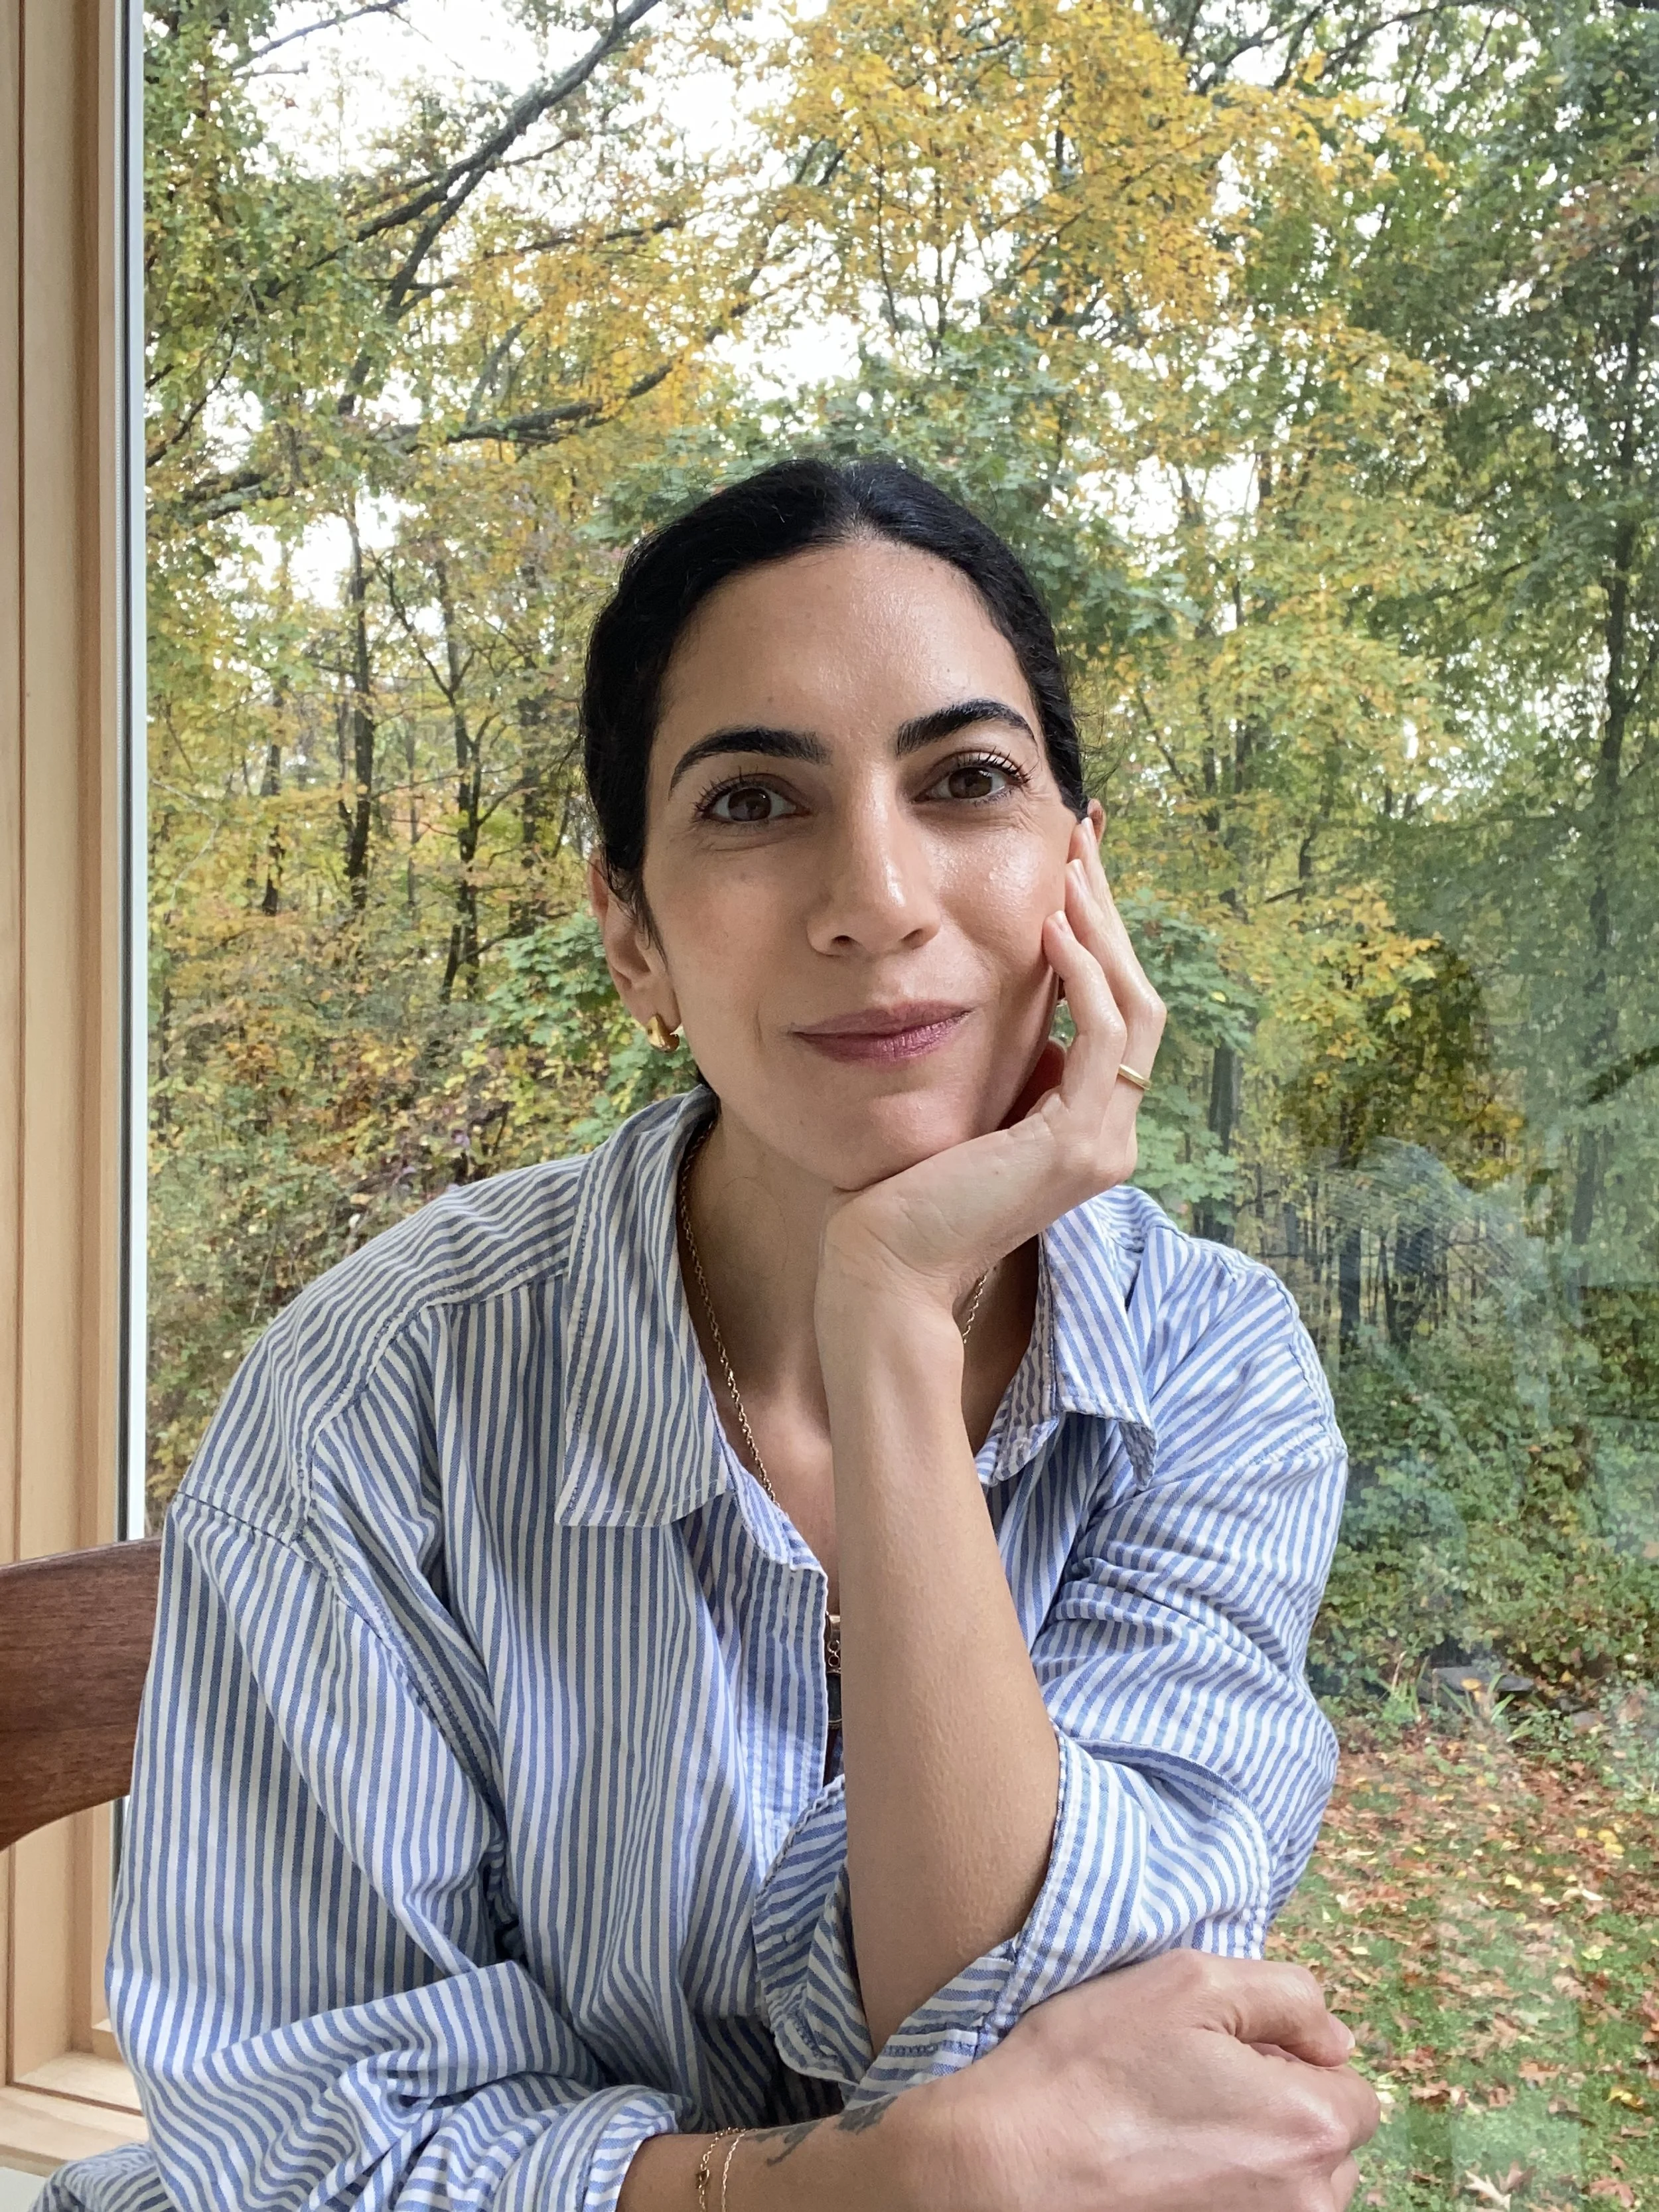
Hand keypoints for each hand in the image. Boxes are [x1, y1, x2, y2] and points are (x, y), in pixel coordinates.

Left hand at [818, 814, 1165, 1322]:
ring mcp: (1103, 1145)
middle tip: (1082, 837)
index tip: (1073, 868)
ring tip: (1069, 866)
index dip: (1101, 935)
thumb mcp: (968, 1107)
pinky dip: (1082, 977)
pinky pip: (1104, 1040)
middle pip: (1138, 996)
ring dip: (1103, 929)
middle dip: (1110, 911)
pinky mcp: (1079, 1148)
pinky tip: (1051, 929)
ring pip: (1133, 1007)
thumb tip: (1018, 1008)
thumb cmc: (904, 1195)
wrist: (886, 1269)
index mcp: (1086, 1126)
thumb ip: (1009, 1068)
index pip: (1116, 1011)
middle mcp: (1110, 1136)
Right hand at [907, 1951, 1379, 2211]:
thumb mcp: (1189, 1982)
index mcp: (1310, 2128)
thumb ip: (1288, 1997)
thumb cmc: (1092, 2067)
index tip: (1226, 2053)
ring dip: (1251, 2157)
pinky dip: (1221, 2193)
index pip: (1353, 2091)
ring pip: (1290, 2190)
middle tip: (1194, 2087)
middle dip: (1280, 2111)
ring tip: (1172, 2131)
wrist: (1006, 2167)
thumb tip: (1336, 2038)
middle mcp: (1308, 2206)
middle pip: (1327, 2147)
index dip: (1293, 2060)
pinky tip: (1162, 2171)